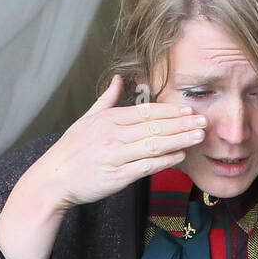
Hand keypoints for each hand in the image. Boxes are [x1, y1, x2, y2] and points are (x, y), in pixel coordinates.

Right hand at [31, 73, 208, 210]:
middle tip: (204, 120)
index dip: (170, 110)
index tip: (189, 108)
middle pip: (154, 126)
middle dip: (182, 123)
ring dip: (179, 139)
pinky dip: (164, 161)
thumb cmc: (70, 151)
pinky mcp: (116, 177)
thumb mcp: (86, 119)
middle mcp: (113, 135)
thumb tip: (118, 79)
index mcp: (108, 119)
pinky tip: (180, 156)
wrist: (53, 179)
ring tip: (199, 136)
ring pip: (153, 145)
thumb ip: (106, 100)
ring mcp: (115, 156)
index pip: (145, 111)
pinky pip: (145, 167)